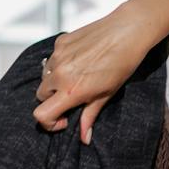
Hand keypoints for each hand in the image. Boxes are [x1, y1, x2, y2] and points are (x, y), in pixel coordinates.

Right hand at [33, 0, 168, 142]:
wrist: (127, 31)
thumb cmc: (121, 64)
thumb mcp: (106, 94)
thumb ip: (89, 115)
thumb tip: (84, 138)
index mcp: (71, 91)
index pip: (41, 114)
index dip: (49, 122)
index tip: (64, 119)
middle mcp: (59, 73)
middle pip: (40, 96)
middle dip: (53, 100)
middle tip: (73, 97)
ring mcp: (58, 56)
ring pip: (44, 77)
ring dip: (54, 82)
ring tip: (77, 78)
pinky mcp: (60, 42)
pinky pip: (52, 59)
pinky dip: (60, 64)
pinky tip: (79, 60)